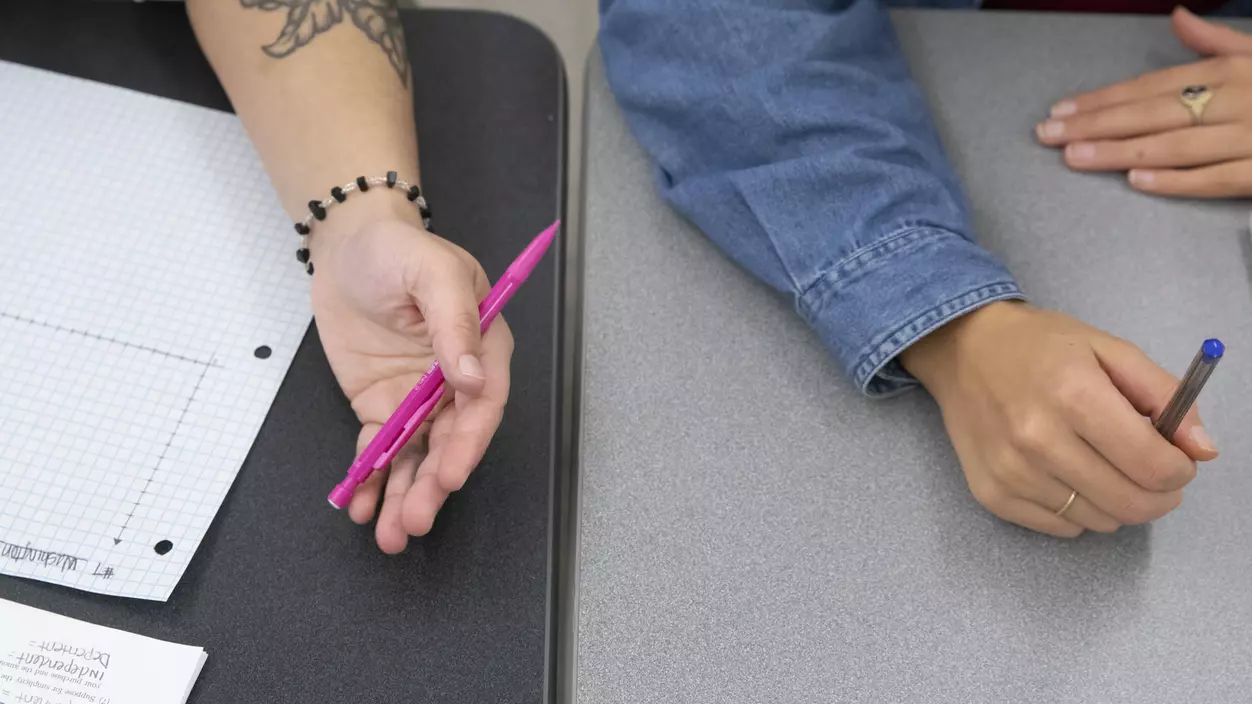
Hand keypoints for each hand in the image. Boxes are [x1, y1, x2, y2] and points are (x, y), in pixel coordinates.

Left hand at [308, 202, 511, 553]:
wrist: (347, 245)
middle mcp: (454, 380)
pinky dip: (372, 479)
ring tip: (391, 533)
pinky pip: (380, 448)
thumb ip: (454, 322)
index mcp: (481, 346)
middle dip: (434, 484)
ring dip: (406, 494)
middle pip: (450, 440)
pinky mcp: (383, 404)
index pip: (482, 403)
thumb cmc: (398, 249)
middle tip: (415, 519)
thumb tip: (469, 375)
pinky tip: (362, 506)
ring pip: (417, 454)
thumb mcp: (431, 272)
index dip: (467, 443)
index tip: (450, 476)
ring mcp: (419, 396)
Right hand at [901, 302, 1217, 537]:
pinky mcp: (991, 494)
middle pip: (1130, 503)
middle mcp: (1038, 440)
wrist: (962, 350)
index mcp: (1074, 395)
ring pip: (1099, 521)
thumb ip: (1164, 395)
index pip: (1154, 466)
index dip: (1180, 470)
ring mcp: (1011, 472)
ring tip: (1101, 466)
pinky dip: (1077, 510)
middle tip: (1149, 472)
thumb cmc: (1040, 345)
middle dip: (1157, 495)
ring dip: (1115, 502)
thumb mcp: (1110, 350)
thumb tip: (1202, 450)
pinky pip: (1061, 527)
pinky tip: (1065, 475)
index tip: (1175, 458)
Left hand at [1036, 7, 1251, 196]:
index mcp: (1229, 72)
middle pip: (1153, 114)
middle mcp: (1236, 101)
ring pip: (1175, 146)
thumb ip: (1215, 40)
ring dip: (1121, 151)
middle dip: (1096, 124)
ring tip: (1074, 156)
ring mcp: (1249, 138)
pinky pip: (1215, 178)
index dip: (1103, 99)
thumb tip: (1177, 15)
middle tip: (1048, 135)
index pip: (1152, 86)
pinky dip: (1176, 180)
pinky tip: (1136, 180)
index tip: (1059, 111)